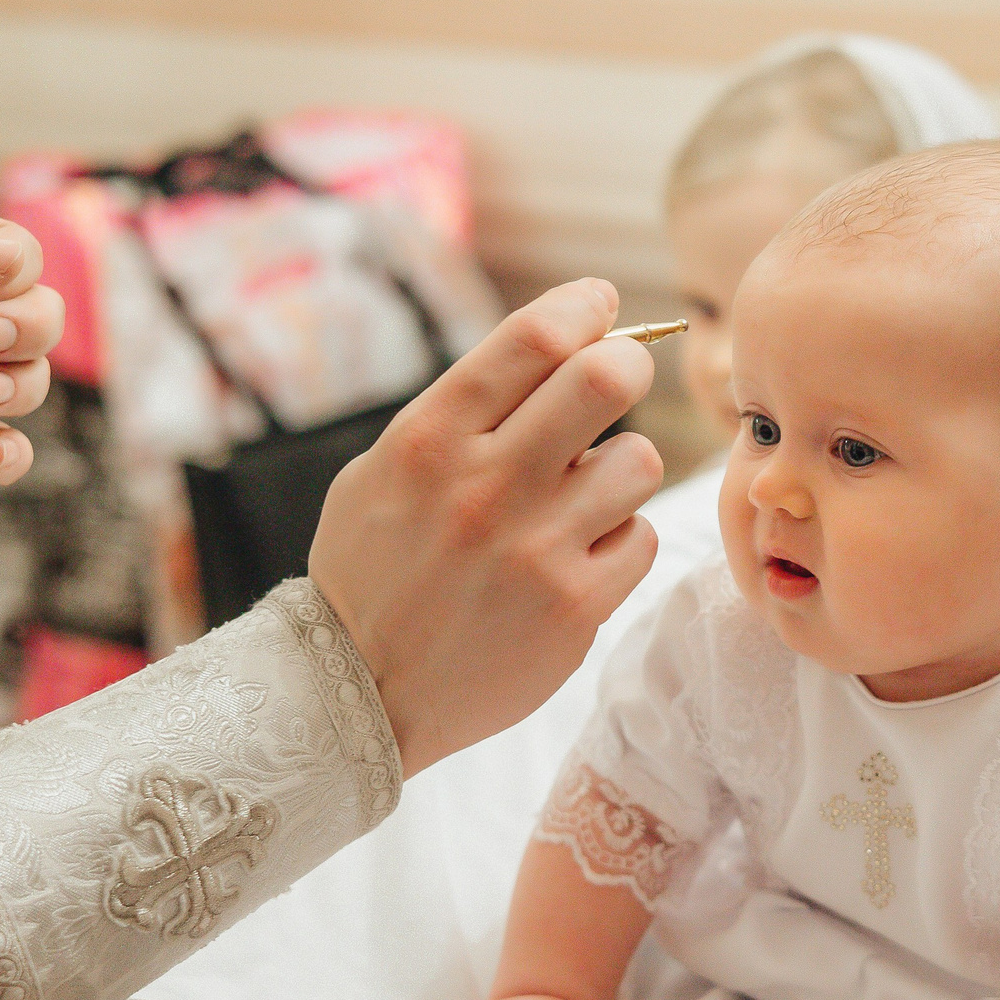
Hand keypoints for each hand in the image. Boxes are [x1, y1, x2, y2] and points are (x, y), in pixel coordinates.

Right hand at [308, 278, 661, 773]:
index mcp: (429, 440)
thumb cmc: (374, 568)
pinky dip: (620, 539)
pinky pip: (641, 537)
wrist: (358, 693)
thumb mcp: (384, 470)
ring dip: (620, 466)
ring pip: (638, 460)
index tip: (598, 306)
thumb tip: (565, 341)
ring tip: (583, 493)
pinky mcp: (575, 608)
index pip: (535, 337)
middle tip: (619, 374)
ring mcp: (535, 550)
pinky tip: (578, 556)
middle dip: (628, 362)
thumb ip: (463, 411)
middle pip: (606, 378)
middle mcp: (484, 488)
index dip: (584, 306)